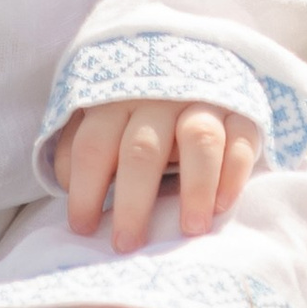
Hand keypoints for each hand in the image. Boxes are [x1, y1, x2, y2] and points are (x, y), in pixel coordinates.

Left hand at [53, 97, 261, 248]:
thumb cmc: (139, 109)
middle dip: (132, 202)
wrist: (199, 62)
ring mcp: (203, 100)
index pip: (93, 146)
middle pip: (142, 149)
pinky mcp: (241, 111)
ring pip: (199, 140)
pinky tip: (223, 205)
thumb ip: (80, 145)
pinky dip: (233, 173)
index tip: (83, 229)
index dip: (85, 190)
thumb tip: (64, 183)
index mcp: (115, 101)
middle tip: (126, 245)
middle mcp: (159, 97)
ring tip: (190, 229)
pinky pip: (241, 140)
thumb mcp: (102, 115)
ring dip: (195, 187)